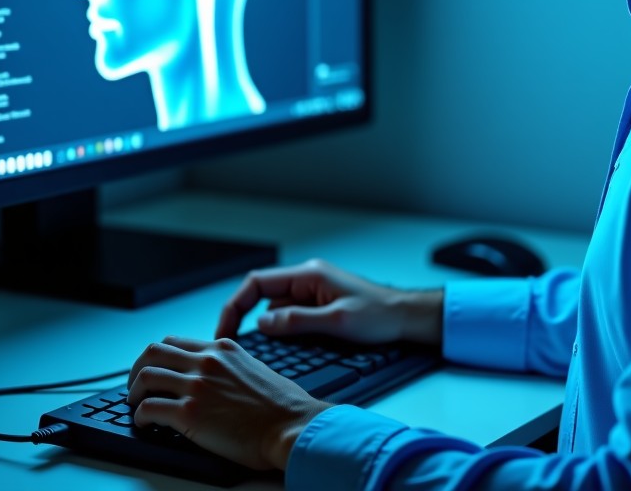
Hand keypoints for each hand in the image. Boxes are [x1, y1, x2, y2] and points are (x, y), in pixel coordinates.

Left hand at [127, 335, 330, 470]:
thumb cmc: (281, 405)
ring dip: (133, 394)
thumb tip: (213, 377)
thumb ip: (229, 366)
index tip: (153, 371)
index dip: (157, 357)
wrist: (290, 425)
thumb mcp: (254, 368)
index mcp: (222, 348)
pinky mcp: (189, 413)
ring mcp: (197, 385)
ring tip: (135, 406)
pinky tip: (146, 424)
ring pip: (145, 378)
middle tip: (135, 387)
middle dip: (136, 370)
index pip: (175, 342)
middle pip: (153, 352)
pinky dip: (140, 417)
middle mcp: (207, 361)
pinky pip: (148, 409)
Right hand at [215, 258, 442, 345]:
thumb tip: (262, 323)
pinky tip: (286, 350)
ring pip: (276, 310)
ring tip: (264, 355)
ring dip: (269, 330)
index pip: (258, 282)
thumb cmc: (379, 315)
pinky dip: (284, 332)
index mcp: (308, 275)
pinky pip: (291, 317)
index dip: (236, 305)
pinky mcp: (319, 304)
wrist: (405, 317)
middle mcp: (307, 279)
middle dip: (247, 320)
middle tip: (236, 349)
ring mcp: (313, 291)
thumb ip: (297, 321)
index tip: (225, 330)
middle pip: (263, 296)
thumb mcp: (336, 321)